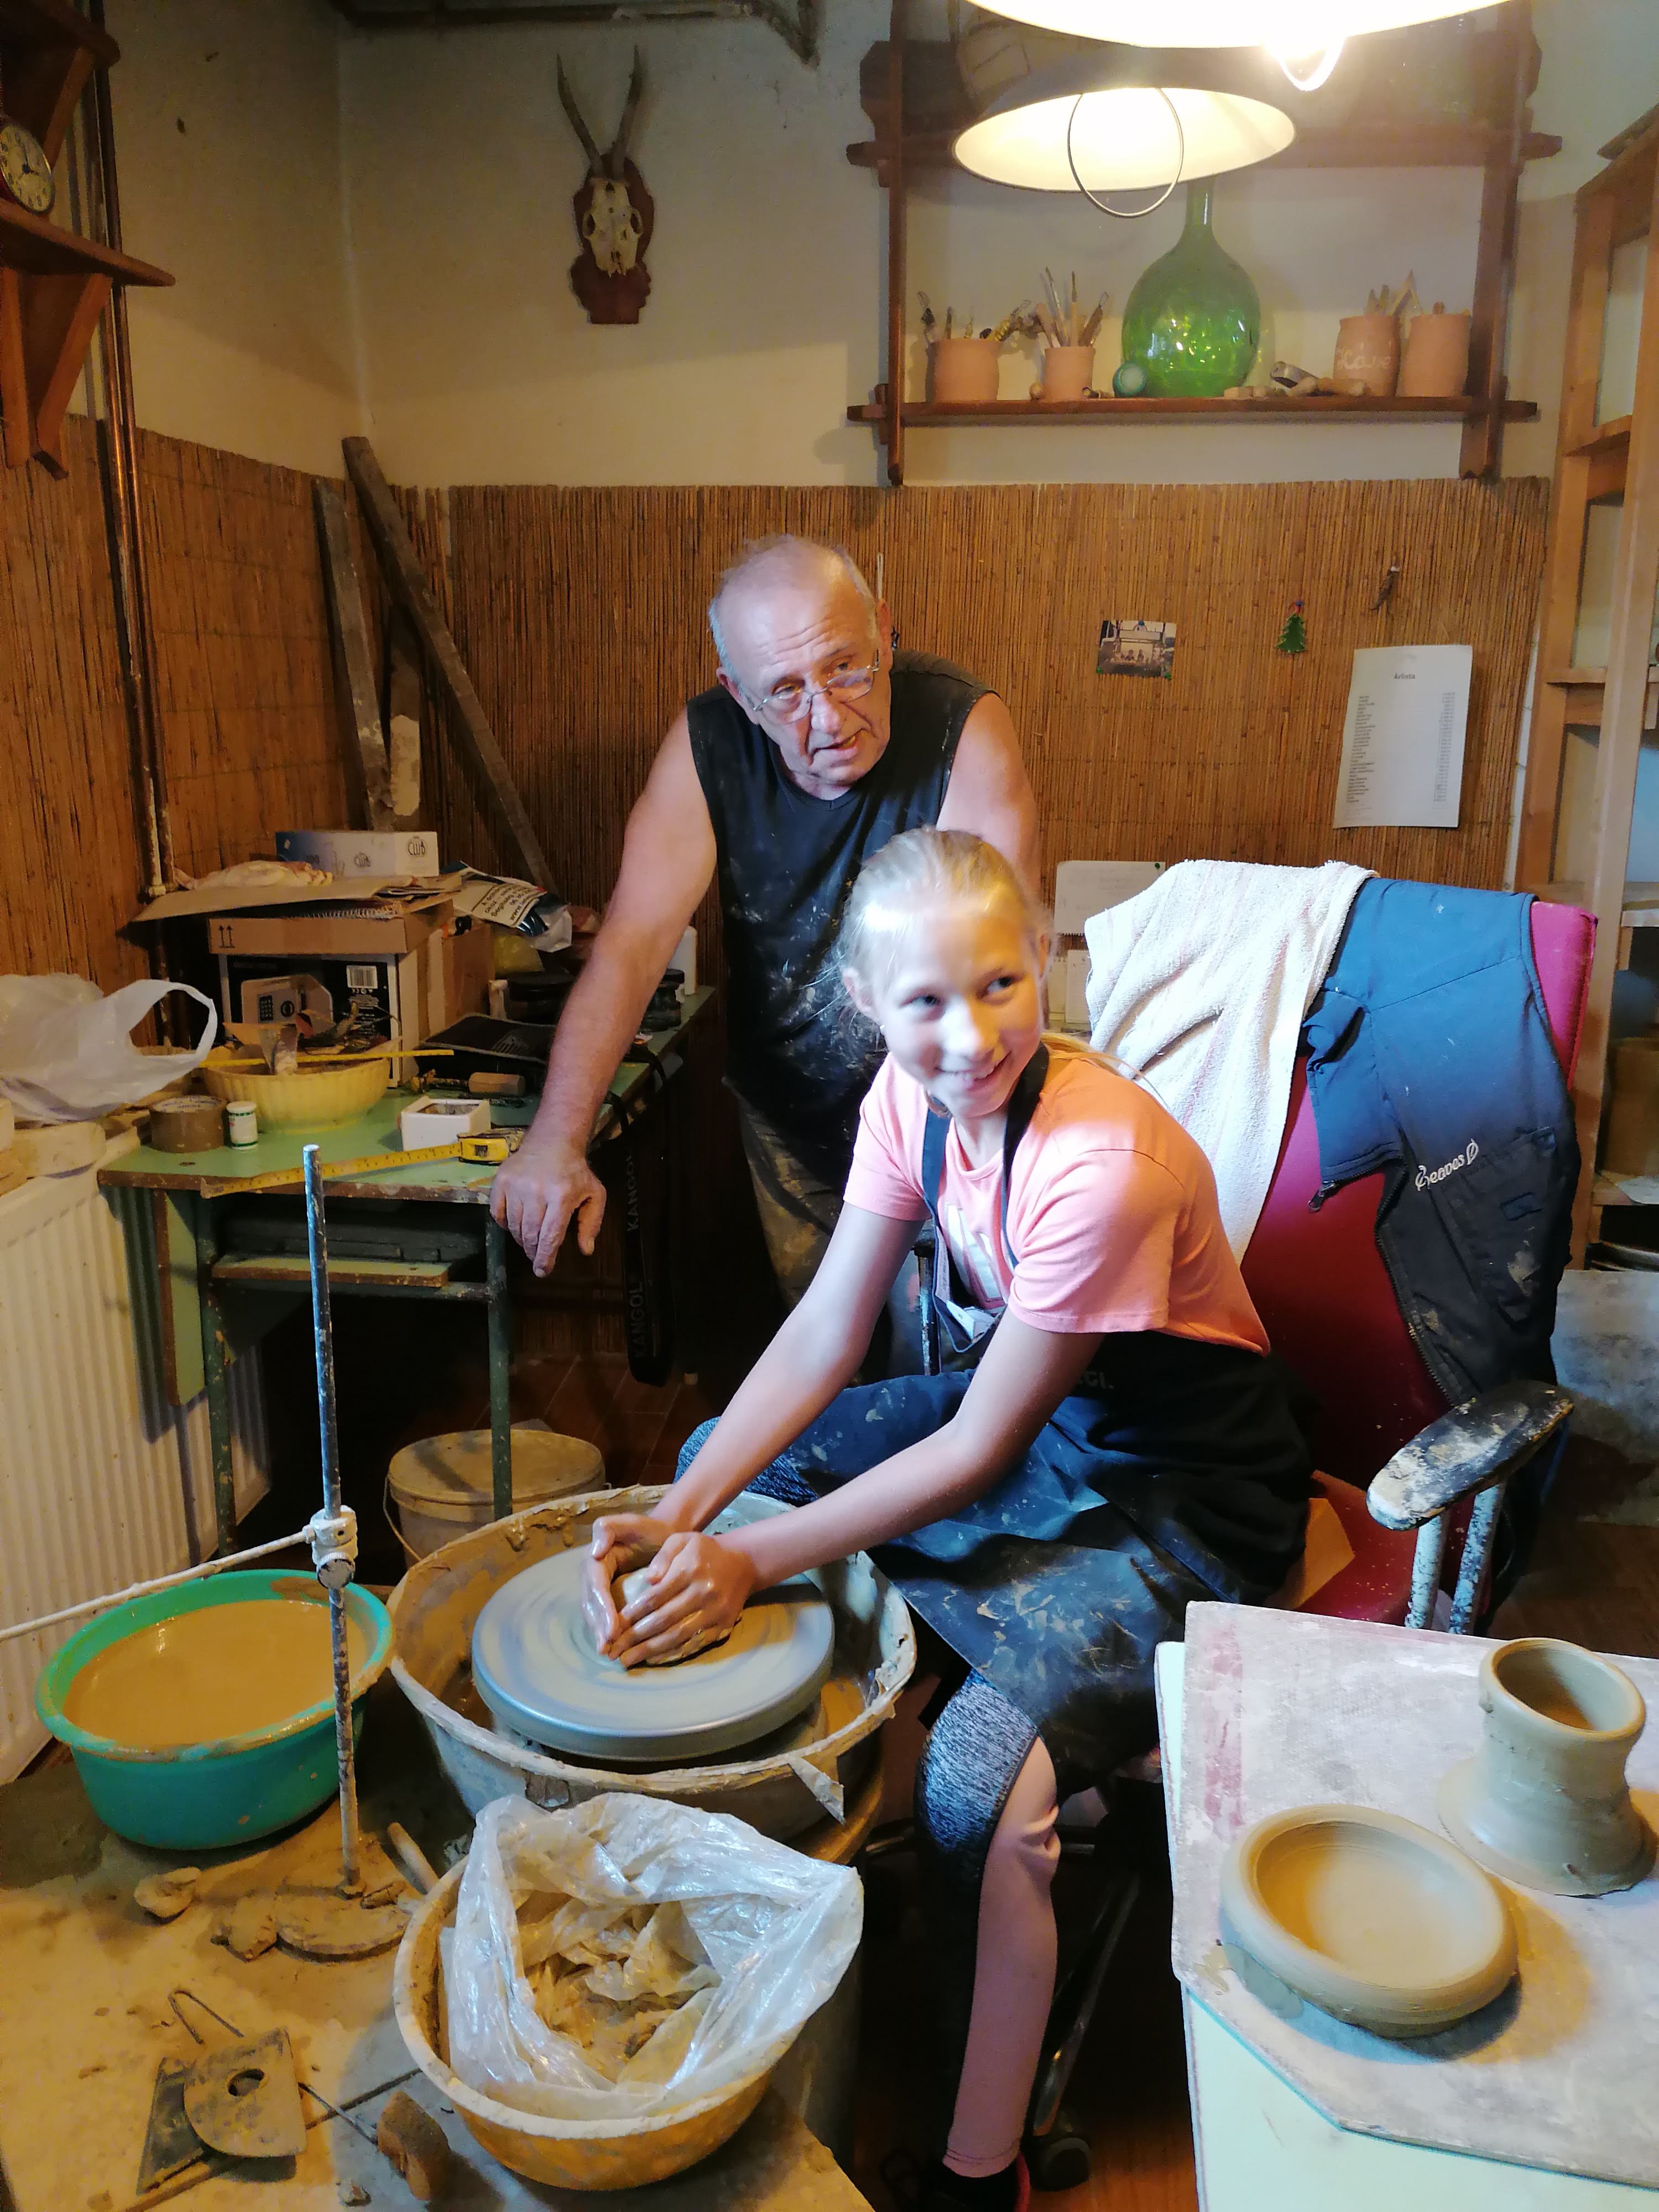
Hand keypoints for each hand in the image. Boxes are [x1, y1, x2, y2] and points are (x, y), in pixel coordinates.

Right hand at [491, 1140, 604, 1275]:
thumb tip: (586, 1250)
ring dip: (520, 1239)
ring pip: (513, 1226)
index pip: (550, 1235)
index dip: (545, 1258)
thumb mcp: (594, 1194)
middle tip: (536, 1256)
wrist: (553, 1141)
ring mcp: (516, 1185)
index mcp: (561, 1196)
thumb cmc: (575, 1171)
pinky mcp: (501, 1180)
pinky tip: (514, 1224)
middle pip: (529, 1234)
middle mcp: (536, 1191)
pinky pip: (497, 1213)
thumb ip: (591, 1223)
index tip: (542, 1271)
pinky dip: (504, 1223)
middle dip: (533, 1251)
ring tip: (529, 1240)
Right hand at [581, 1512, 668, 1653]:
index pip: (596, 1586)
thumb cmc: (650, 1530)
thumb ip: (609, 1529)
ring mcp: (598, 1587)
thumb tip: (594, 1552)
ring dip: (600, 1633)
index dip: (602, 1608)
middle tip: (608, 1648)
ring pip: (594, 1614)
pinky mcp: (607, 1597)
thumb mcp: (632, 1522)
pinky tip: (615, 1647)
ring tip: (609, 1652)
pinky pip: (603, 1616)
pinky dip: (607, 1632)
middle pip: (591, 1604)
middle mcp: (592, 1574)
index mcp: (595, 1558)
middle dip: (599, 1626)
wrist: (662, 1536)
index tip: (612, 1628)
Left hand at [607, 1531, 756, 1667]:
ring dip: (650, 1651)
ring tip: (628, 1660)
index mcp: (690, 1570)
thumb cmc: (704, 1551)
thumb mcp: (681, 1540)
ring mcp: (715, 1612)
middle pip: (663, 1620)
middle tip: (614, 1650)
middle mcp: (703, 1593)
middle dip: (635, 1637)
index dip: (632, 1614)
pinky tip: (654, 1659)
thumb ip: (662, 1557)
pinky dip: (673, 1654)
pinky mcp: (723, 1626)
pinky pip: (694, 1644)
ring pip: (677, 1636)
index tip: (615, 1626)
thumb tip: (648, 1580)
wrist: (743, 1562)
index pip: (654, 1597)